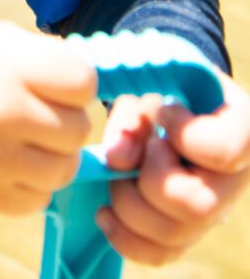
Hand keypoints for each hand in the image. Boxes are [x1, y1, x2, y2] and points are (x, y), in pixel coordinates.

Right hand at [0, 21, 94, 213]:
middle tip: (39, 110)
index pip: (83, 81)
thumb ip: (41, 54)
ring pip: (65, 169)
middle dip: (65, 117)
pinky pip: (40, 198)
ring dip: (54, 154)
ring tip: (27, 138)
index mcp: (9, 67)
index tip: (57, 80)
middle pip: (78, 128)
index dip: (75, 81)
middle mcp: (7, 115)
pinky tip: (10, 161)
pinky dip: (32, 182)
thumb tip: (88, 78)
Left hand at [97, 71, 249, 263]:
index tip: (165, 112)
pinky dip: (125, 237)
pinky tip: (106, 214)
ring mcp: (215, 212)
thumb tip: (114, 158)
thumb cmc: (167, 97)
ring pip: (174, 234)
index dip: (184, 135)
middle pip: (195, 205)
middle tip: (138, 152)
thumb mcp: (152, 89)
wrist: (176, 114)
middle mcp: (236, 181)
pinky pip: (161, 253)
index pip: (225, 150)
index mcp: (241, 131)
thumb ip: (132, 118)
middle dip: (149, 180)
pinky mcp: (190, 233)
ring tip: (117, 177)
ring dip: (130, 207)